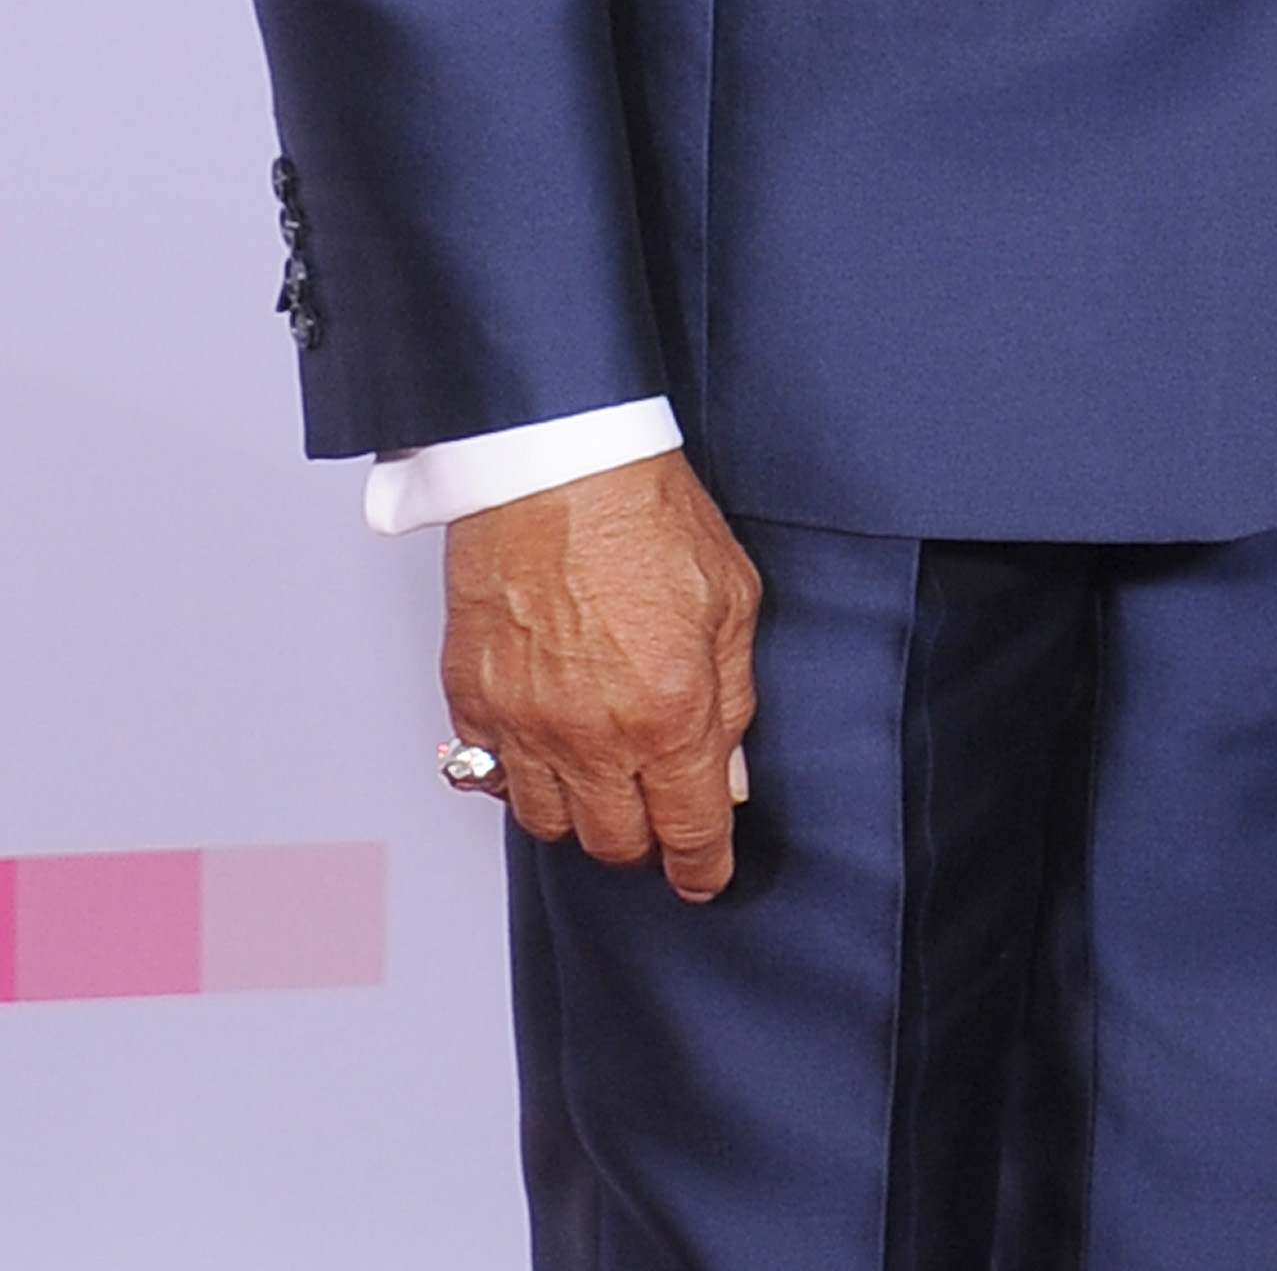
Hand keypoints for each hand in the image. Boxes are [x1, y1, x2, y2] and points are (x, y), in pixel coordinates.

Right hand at [441, 453, 763, 900]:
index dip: (702, 867)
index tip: (706, 878)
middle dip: (645, 843)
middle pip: (614, 843)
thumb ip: (735, 697)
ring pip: (547, 825)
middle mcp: (591, 737)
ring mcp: (524, 726)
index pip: (689, 830)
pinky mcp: (472, 703)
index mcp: (669, 714)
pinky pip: (487, 779)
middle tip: (660, 821)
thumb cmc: (647, 516)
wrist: (557, 467)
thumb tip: (731, 773)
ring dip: (581, 817)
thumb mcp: (732, 600)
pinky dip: (518, 781)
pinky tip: (544, 753)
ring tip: (604, 786)